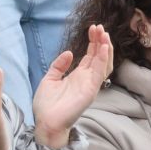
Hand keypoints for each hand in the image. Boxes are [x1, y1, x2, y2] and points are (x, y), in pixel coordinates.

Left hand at [32, 24, 113, 148]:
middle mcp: (87, 79)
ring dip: (105, 48)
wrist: (45, 122)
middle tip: (99, 27)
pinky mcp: (90, 91)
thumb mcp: (50, 79)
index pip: (91, 56)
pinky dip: (103, 59)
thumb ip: (59, 66)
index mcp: (78, 76)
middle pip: (99, 57)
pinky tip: (103, 47)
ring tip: (104, 34)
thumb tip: (69, 52)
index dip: (93, 42)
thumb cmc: (47, 105)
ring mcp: (90, 85)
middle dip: (101, 41)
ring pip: (104, 63)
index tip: (92, 28)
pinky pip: (100, 73)